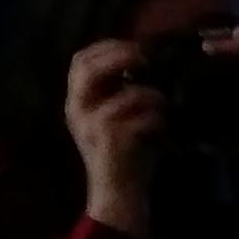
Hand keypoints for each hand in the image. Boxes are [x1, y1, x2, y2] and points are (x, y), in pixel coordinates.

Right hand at [63, 40, 167, 238]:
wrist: (118, 193)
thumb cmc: (124, 150)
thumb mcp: (116, 112)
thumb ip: (121, 86)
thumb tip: (147, 53)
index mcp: (77, 102)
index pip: (79, 59)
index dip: (108, 45)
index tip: (136, 46)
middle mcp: (77, 111)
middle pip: (87, 66)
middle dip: (122, 55)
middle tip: (147, 59)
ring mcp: (92, 125)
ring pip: (128, 93)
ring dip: (152, 96)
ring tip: (161, 105)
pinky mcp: (111, 140)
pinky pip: (144, 115)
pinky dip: (159, 118)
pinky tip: (162, 127)